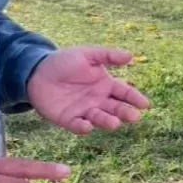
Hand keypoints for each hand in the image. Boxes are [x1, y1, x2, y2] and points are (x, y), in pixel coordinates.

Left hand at [27, 46, 150, 134]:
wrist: (37, 71)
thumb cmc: (64, 62)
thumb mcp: (87, 54)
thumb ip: (108, 55)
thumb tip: (131, 56)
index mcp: (105, 84)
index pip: (124, 92)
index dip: (135, 98)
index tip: (145, 104)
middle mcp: (98, 100)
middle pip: (116, 108)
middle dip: (125, 113)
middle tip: (134, 116)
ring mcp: (84, 111)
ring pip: (100, 119)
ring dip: (108, 121)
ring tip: (115, 122)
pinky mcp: (69, 120)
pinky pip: (78, 126)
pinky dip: (83, 127)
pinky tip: (87, 126)